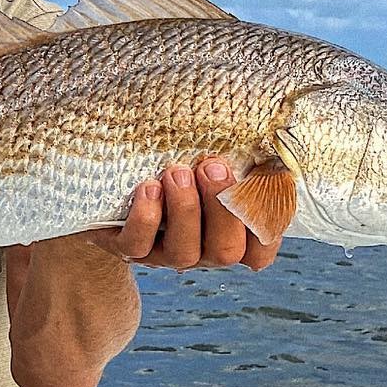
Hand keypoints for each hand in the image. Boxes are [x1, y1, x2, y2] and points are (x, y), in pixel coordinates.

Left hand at [87, 158, 280, 271]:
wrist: (117, 187)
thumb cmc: (178, 167)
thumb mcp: (208, 161)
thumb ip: (241, 156)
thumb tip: (269, 132)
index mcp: (227, 234)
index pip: (259, 250)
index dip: (267, 224)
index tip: (260, 182)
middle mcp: (201, 250)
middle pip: (226, 250)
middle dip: (222, 207)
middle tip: (212, 166)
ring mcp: (164, 254)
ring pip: (184, 252)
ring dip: (185, 209)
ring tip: (177, 172)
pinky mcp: (129, 248)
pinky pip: (138, 246)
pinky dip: (146, 217)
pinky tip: (148, 187)